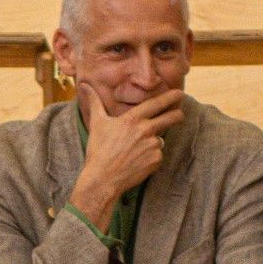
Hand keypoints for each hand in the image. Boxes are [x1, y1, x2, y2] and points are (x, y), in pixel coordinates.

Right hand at [73, 76, 181, 216]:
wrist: (103, 179)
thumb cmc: (98, 150)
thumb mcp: (97, 123)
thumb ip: (94, 102)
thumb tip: (83, 84)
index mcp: (132, 119)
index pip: (157, 103)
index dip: (170, 97)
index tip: (179, 93)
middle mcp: (145, 130)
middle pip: (170, 118)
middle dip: (177, 115)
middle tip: (180, 114)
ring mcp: (152, 146)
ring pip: (159, 139)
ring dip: (153, 142)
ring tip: (134, 151)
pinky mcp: (155, 160)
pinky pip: (157, 155)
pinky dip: (150, 157)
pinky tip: (137, 162)